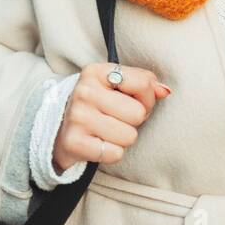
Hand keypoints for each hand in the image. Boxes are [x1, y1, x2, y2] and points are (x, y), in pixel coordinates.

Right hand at [51, 63, 171, 173]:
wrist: (60, 130)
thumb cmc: (98, 105)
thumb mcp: (116, 86)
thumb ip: (144, 84)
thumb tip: (165, 91)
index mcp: (96, 71)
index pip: (143, 83)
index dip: (146, 98)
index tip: (132, 101)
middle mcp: (84, 91)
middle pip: (138, 113)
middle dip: (134, 121)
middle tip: (118, 119)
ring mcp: (77, 117)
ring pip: (129, 136)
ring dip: (123, 138)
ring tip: (107, 131)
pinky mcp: (74, 142)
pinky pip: (115, 153)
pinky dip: (112, 152)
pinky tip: (98, 143)